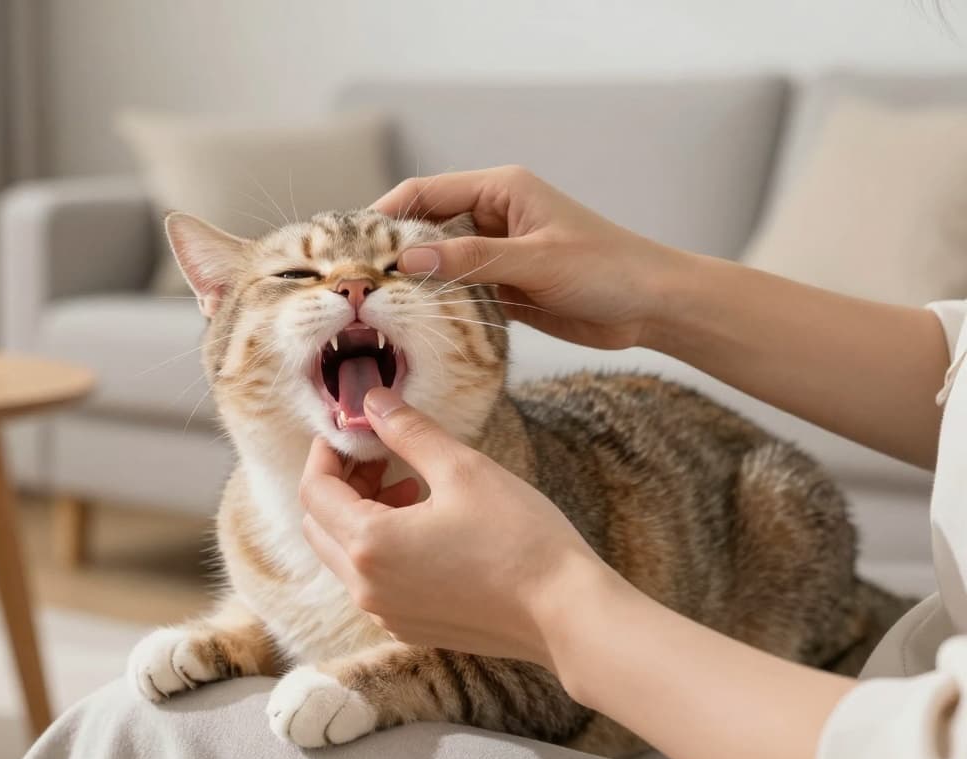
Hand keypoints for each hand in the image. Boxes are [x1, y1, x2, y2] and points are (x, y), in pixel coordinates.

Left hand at [298, 386, 612, 669]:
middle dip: (339, 484)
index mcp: (368, 544)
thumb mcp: (462, 469)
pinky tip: (425, 525)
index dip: (326, 452)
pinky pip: (373, 582)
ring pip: (344, 555)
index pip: (314, 490)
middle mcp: (366, 587)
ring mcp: (387, 614)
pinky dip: (380, 547)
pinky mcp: (410, 628)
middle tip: (379, 454)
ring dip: (361, 514)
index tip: (352, 428)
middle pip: (320, 525)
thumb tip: (372, 401)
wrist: (566, 614)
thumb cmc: (520, 539)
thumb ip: (407, 431)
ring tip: (409, 484)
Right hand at [374, 165, 696, 349]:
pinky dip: (439, 305)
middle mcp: (494, 215)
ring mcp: (497, 252)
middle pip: (426, 227)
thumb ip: (470, 259)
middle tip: (355, 282)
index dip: (385, 215)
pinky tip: (414, 324)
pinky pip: (459, 291)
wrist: (652, 306)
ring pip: (440, 263)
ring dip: (414, 282)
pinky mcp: (505, 286)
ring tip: (375, 307)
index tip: (351, 245)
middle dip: (392, 252)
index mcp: (501, 189)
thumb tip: (406, 262)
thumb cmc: (606, 269)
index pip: (425, 192)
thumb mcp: (534, 262)